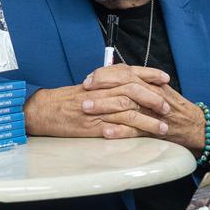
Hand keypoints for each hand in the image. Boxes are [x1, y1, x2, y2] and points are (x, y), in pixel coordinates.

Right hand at [22, 65, 172, 140]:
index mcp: (101, 81)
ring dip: (148, 120)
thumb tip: (127, 82)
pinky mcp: (93, 127)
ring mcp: (98, 110)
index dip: (150, 74)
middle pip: (133, 90)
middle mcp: (101, 93)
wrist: (43, 110)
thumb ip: (107, 84)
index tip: (165, 78)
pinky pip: (116, 128)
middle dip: (153, 98)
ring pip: (128, 110)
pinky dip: (131, 132)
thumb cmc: (64, 99)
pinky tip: (143, 137)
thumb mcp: (88, 87)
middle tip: (167, 107)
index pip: (130, 73)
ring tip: (162, 127)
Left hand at [90, 71, 207, 154]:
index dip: (104, 75)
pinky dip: (120, 130)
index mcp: (148, 82)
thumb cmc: (170, 107)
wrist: (192, 124)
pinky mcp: (154, 128)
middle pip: (123, 85)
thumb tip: (111, 78)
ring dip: (104, 107)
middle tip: (83, 93)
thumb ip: (135, 83)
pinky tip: (106, 132)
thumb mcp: (154, 89)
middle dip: (100, 88)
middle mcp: (150, 92)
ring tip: (87, 110)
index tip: (88, 80)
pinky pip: (136, 129)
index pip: (124, 72)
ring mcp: (152, 110)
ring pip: (126, 105)